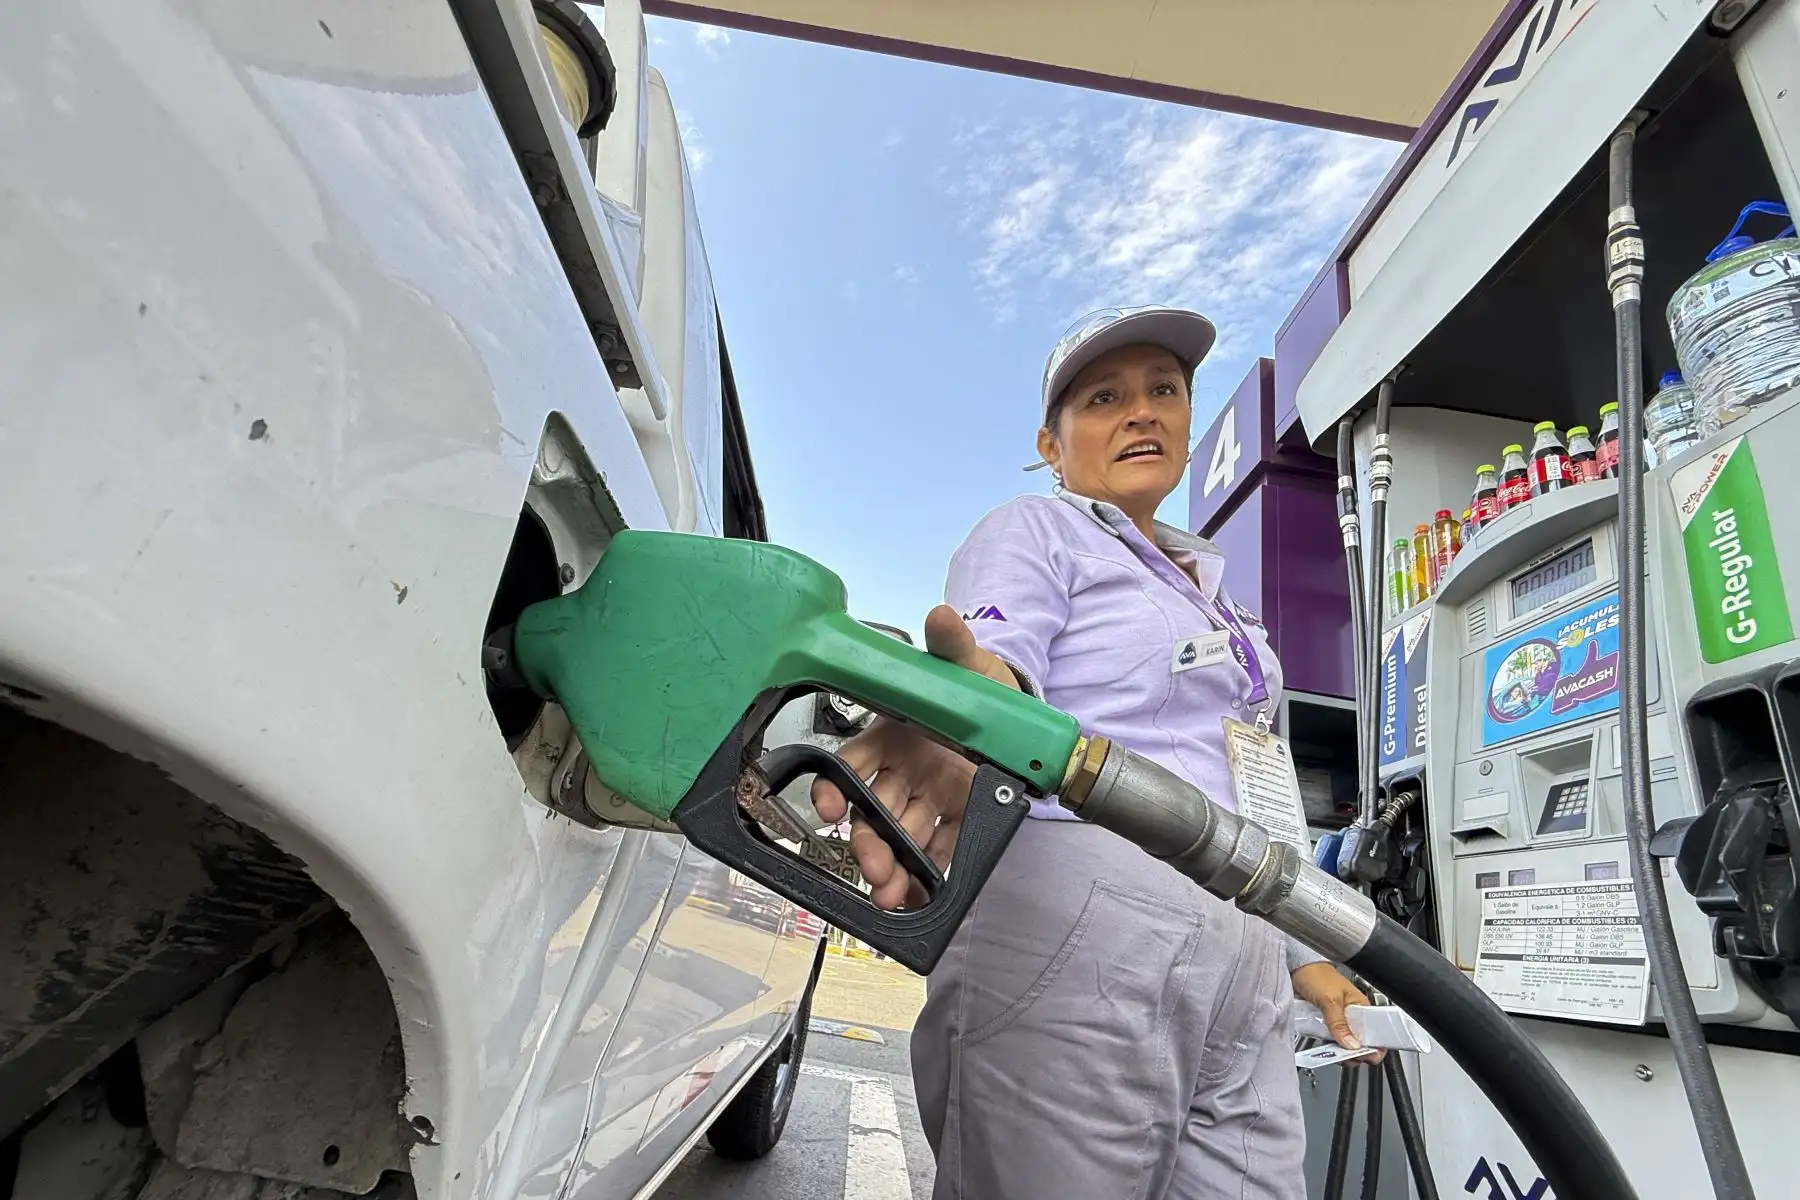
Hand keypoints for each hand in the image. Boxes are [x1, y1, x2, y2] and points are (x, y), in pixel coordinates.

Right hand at [811, 605, 1021, 908]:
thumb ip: (952, 645)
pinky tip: (921, 897)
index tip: (829, 806)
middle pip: (873, 808)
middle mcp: (904, 770)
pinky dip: (928, 876)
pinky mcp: (959, 819)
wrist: (1026, 716)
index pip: (855, 760)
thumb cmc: (983, 686)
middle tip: (871, 866)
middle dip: (867, 840)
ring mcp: (929, 798)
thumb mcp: (970, 663)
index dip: (837, 784)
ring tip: (890, 892)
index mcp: (894, 732)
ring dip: (891, 866)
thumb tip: (941, 617)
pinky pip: (939, 851)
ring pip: (900, 835)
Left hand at [1291, 963, 1385, 1063]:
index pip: (1375, 1031)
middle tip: (1350, 1059)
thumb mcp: (1329, 999)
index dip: (1375, 1046)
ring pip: (1345, 1042)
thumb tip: (1351, 1044)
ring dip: (1341, 1052)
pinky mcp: (1324, 1023)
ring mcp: (1338, 1020)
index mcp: (1360, 1006)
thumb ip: (1339, 1023)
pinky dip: (1329, 1047)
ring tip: (1337, 1055)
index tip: (1369, 1056)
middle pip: (1360, 1041)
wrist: (1296, 968)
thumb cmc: (1316, 975)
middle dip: (1357, 1053)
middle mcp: (1351, 1015)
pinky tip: (1326, 1050)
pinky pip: (1330, 1039)